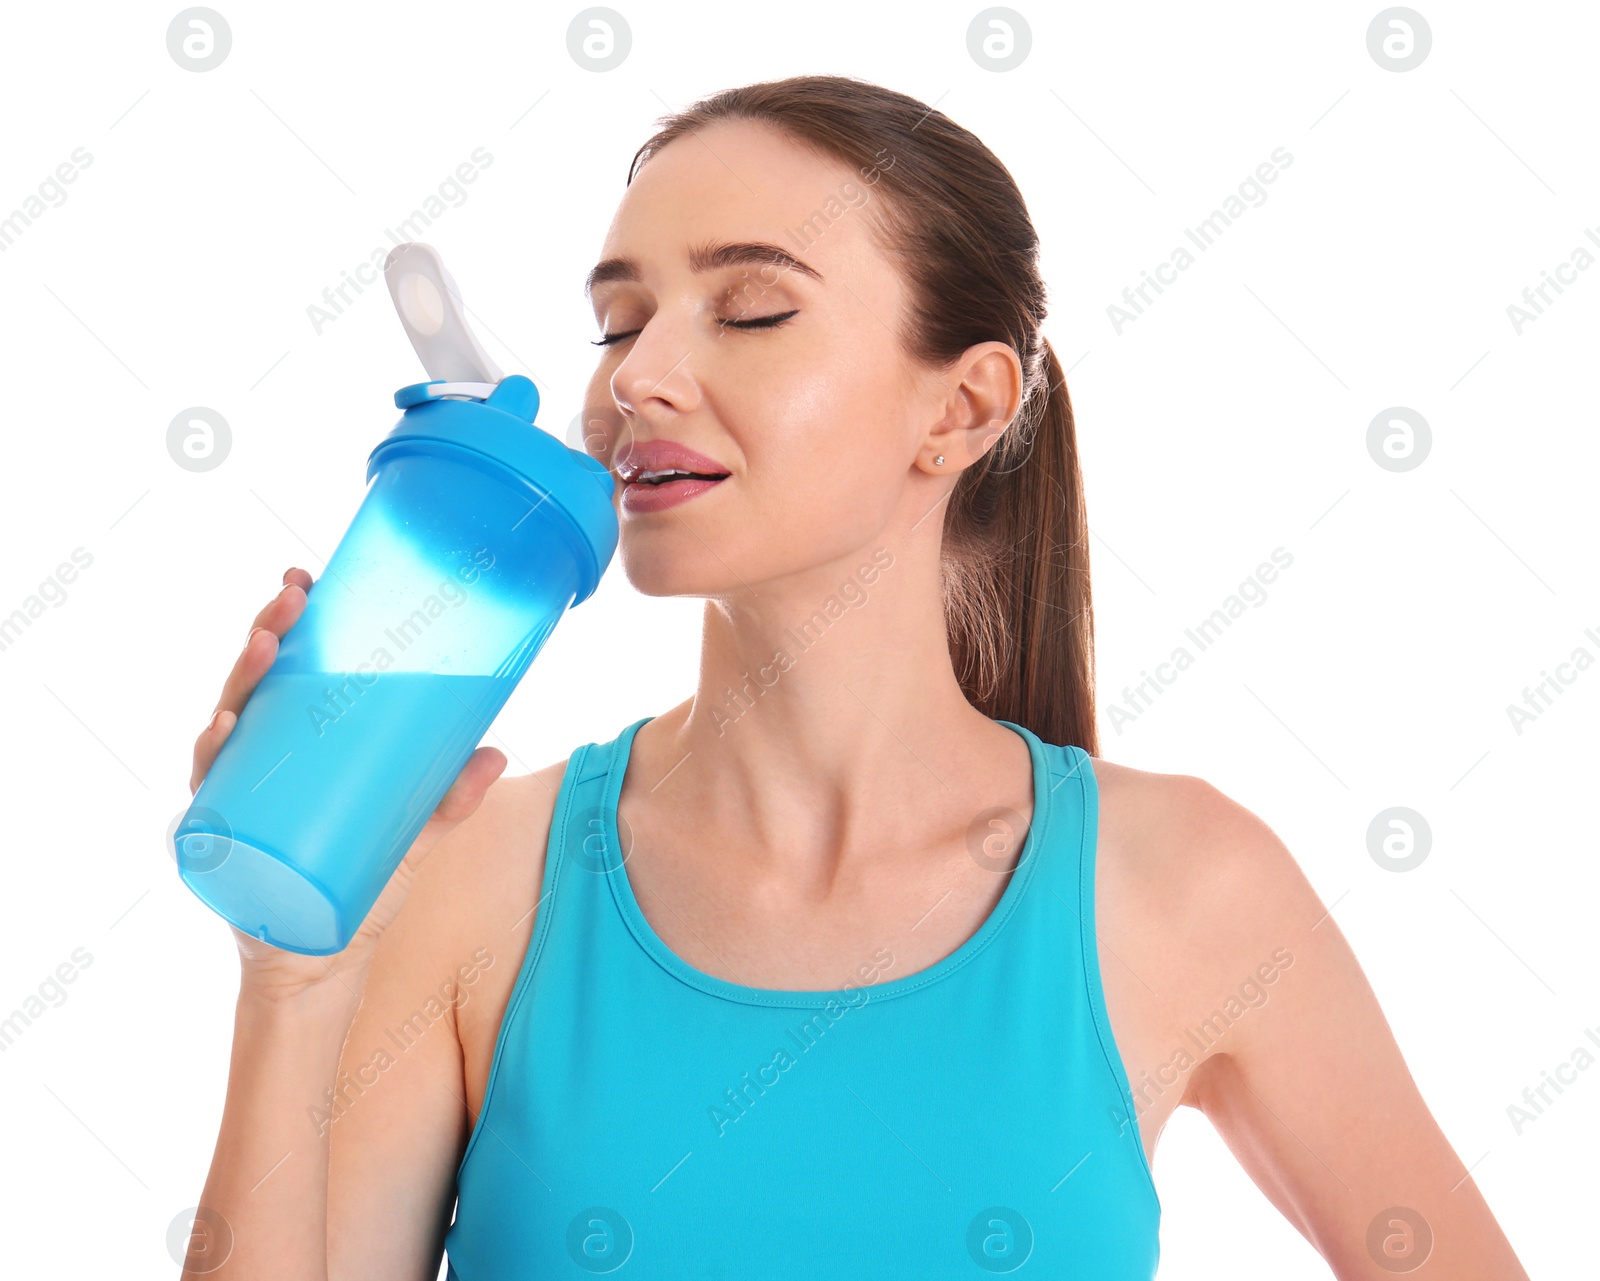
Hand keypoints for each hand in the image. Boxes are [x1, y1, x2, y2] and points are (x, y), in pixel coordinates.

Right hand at [190, 566, 506, 1000]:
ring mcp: (232, 801)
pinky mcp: (221, 842)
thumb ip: (451, 800)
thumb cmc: (358, 891)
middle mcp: (255, 767)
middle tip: (291, 598)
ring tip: (267, 648)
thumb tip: (498, 751)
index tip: (306, 579)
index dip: (289, 625)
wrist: (320, 965)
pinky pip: (205, 796)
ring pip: (224, 728)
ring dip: (240, 683)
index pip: (285, 675)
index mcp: (293, 751)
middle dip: (266, 635)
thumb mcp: (413, 837)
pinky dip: (208, 763)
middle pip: (252, 688)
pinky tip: (218, 735)